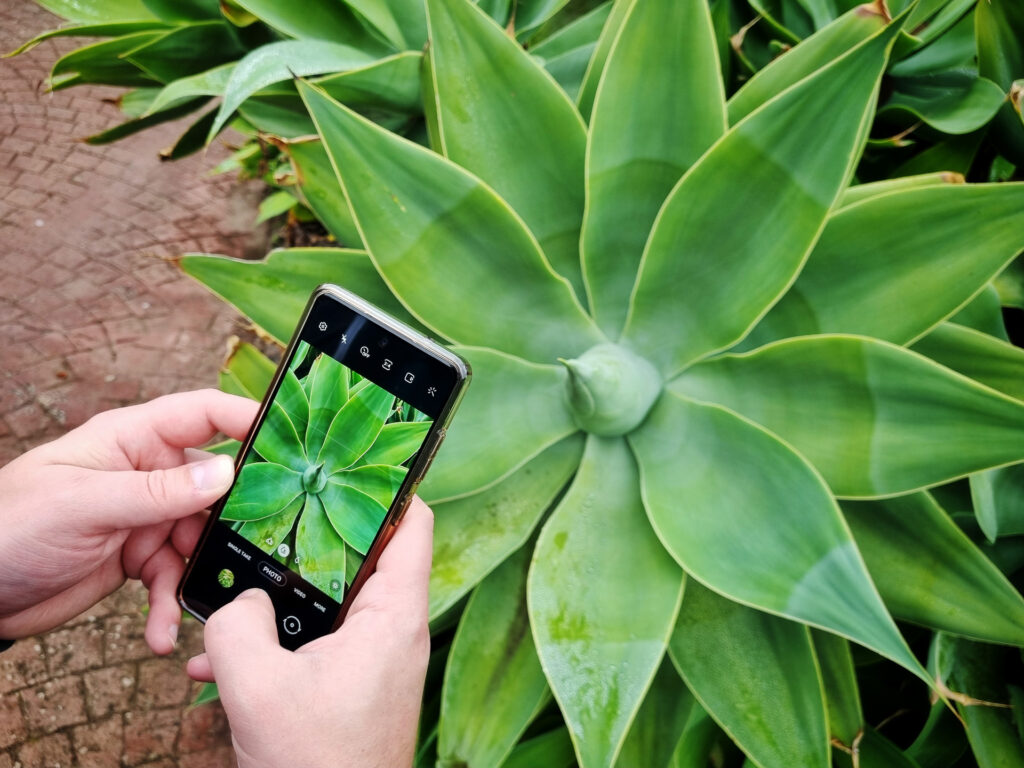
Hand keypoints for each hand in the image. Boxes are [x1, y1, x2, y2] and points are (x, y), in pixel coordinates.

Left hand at [0, 389, 257, 651]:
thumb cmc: (9, 527)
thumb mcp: (83, 505)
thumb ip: (156, 492)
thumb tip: (227, 474)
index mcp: (131, 440)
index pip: (202, 414)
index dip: (247, 419)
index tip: (288, 442)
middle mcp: (145, 473)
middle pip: (214, 484)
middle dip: (233, 518)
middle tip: (258, 545)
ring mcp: (143, 516)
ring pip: (199, 538)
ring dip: (197, 574)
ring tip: (192, 606)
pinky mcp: (135, 558)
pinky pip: (170, 578)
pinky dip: (168, 606)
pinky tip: (159, 633)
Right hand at [187, 498, 432, 767]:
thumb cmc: (317, 766)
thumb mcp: (258, 688)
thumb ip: (239, 624)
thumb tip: (241, 600)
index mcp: (394, 617)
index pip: (414, 524)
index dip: (388, 486)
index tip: (348, 462)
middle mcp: (392, 631)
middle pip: (362, 556)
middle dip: (311, 539)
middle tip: (271, 516)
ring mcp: (372, 659)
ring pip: (329, 602)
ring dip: (280, 600)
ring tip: (234, 599)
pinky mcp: (350, 685)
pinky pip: (316, 645)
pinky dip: (277, 644)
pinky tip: (223, 662)